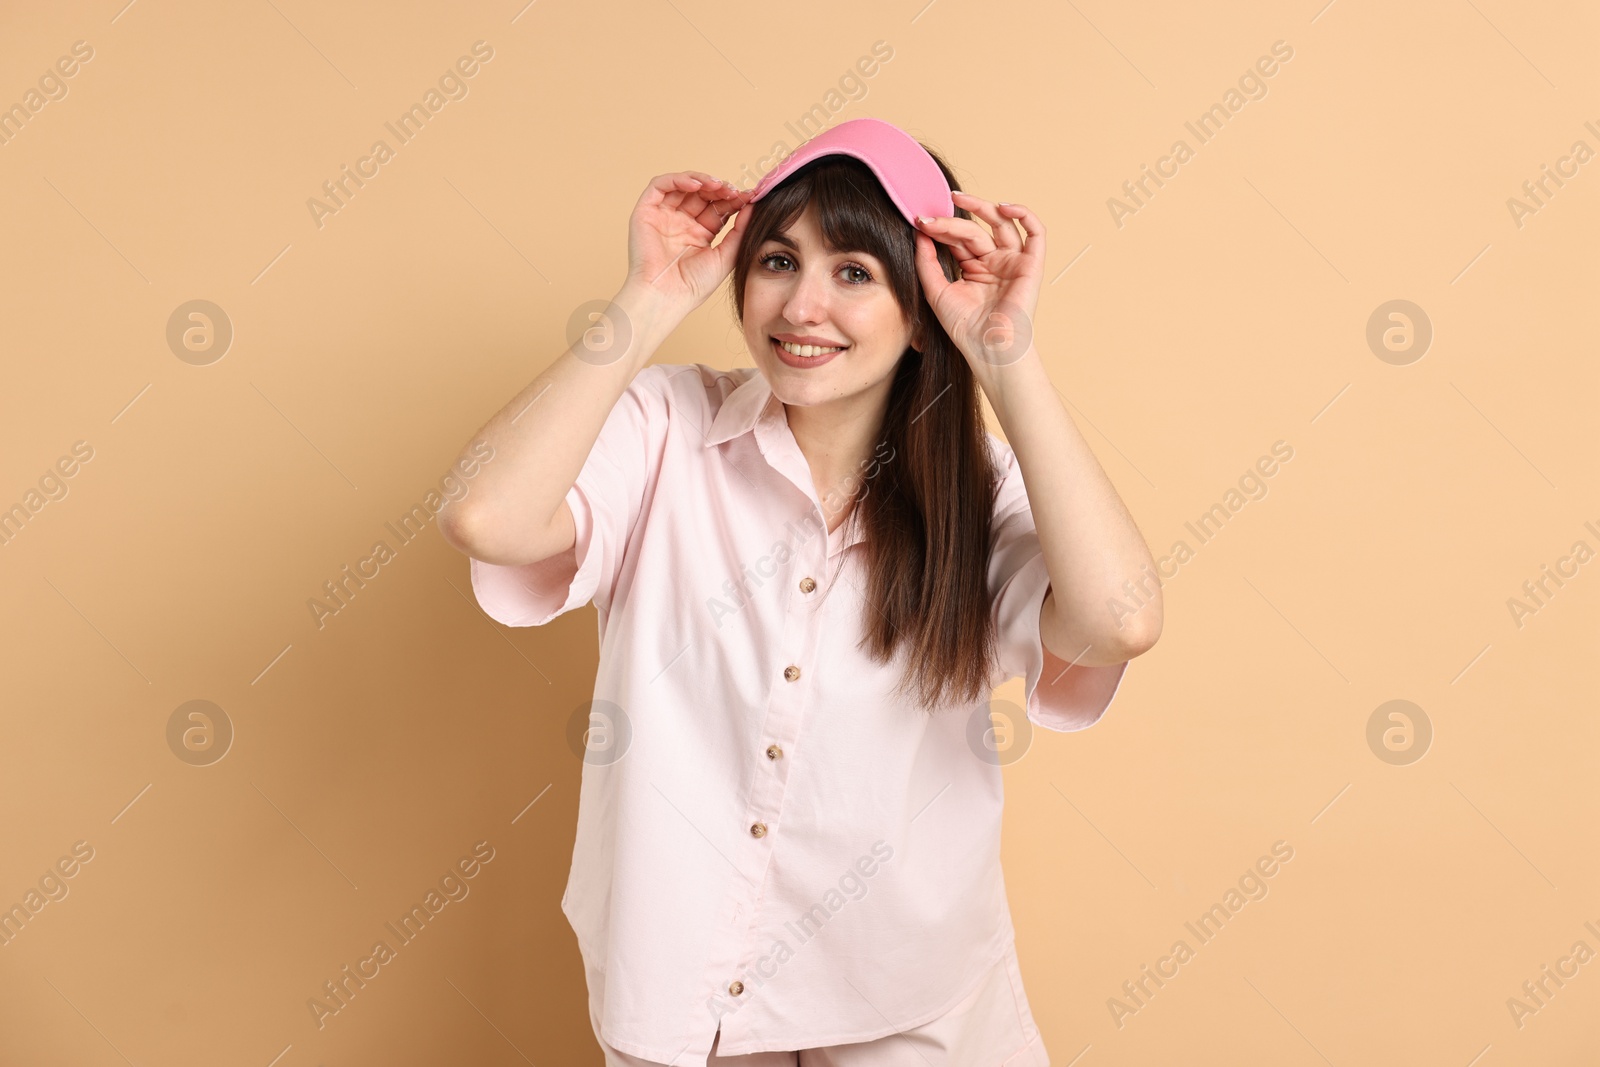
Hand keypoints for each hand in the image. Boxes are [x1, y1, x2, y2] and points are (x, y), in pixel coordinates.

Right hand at [622, 171, 751, 320]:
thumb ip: (740, 230)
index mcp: (699, 234)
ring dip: (701, 181)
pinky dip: (677, 180)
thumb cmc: (693, 285)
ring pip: (682, 186)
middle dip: (719, 189)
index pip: (717, 208)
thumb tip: (752, 205)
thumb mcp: (726, 256)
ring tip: (717, 186)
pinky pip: (659, 186)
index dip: (732, 199)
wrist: (665, 297)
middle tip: (733, 191)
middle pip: (702, 195)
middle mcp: (681, 223)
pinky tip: (696, 185)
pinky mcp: (645, 212)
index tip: (749, 197)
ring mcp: (663, 216)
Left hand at [912, 191, 1044, 367]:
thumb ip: (927, 262)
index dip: (940, 228)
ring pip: (1000, 224)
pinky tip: (1002, 207)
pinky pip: (1035, 233)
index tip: (919, 222)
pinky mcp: (1031, 265)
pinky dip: (1023, 215)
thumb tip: (920, 233)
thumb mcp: (936, 291)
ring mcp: (1013, 262)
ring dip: (982, 207)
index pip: (958, 239)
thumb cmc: (964, 328)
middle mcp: (995, 262)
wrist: (988, 348)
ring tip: (958, 199)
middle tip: (930, 217)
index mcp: (975, 269)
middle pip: (975, 230)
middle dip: (951, 221)